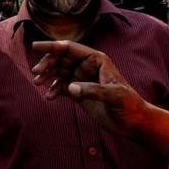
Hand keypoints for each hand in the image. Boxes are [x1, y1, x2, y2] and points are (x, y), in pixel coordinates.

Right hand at [31, 40, 146, 137]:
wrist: (133, 122)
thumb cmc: (128, 104)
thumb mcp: (114, 95)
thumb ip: (92, 90)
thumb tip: (70, 88)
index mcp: (95, 60)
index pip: (69, 48)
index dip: (52, 46)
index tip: (35, 46)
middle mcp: (86, 66)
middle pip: (60, 59)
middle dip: (47, 63)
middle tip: (36, 73)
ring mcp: (81, 79)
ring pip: (58, 72)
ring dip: (47, 76)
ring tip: (38, 83)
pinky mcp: (79, 92)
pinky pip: (61, 86)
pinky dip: (53, 90)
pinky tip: (49, 97)